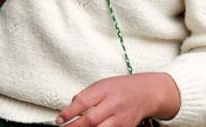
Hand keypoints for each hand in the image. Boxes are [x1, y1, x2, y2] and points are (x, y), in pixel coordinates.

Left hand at [56, 73, 179, 126]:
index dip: (69, 113)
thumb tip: (69, 110)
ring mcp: (121, 119)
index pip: (83, 102)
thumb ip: (86, 96)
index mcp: (106, 90)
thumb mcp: (102, 84)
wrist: (145, 93)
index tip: (59, 120)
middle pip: (90, 120)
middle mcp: (114, 104)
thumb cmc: (121, 88)